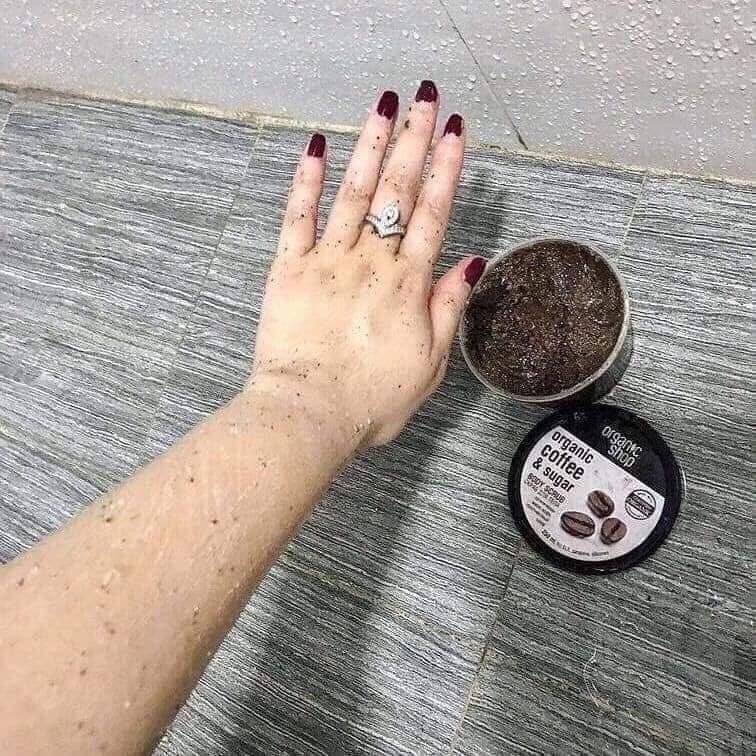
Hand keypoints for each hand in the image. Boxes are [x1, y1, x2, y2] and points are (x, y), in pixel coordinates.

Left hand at [252, 83, 485, 447]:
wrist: (308, 414)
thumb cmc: (370, 399)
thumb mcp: (428, 364)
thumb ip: (448, 309)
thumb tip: (471, 264)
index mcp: (406, 285)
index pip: (433, 214)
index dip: (445, 169)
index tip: (454, 131)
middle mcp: (370, 263)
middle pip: (397, 191)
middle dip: (413, 139)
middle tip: (425, 98)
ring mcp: (327, 262)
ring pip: (353, 192)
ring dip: (371, 145)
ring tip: (384, 105)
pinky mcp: (289, 270)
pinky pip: (298, 217)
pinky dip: (307, 181)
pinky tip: (317, 147)